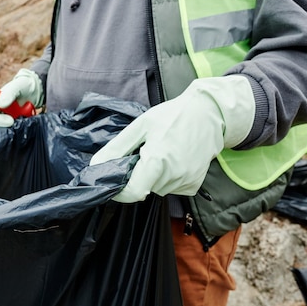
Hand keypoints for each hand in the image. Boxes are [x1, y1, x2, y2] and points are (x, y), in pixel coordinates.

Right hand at [0, 69, 43, 126]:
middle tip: (17, 124)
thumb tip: (1, 105)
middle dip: (6, 127)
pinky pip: (15, 132)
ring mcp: (6, 120)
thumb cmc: (23, 86)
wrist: (35, 91)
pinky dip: (20, 130)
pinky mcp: (14, 126)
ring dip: (14, 128)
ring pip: (5, 131)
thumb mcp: (17, 86)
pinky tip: (27, 123)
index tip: (10, 121)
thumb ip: (9, 93)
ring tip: (24, 121)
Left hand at [89, 76, 255, 202]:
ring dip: (153, 175)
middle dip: (137, 175)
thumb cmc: (174, 115)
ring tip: (162, 151)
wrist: (210, 114)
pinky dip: (167, 176)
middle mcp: (174, 175)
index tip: (116, 180)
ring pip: (156, 188)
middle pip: (144, 188)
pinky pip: (171, 187)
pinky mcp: (194, 185)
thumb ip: (117, 148)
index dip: (120, 191)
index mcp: (158, 160)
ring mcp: (186, 182)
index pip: (133, 192)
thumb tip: (96, 165)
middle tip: (144, 152)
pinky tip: (174, 158)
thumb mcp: (141, 126)